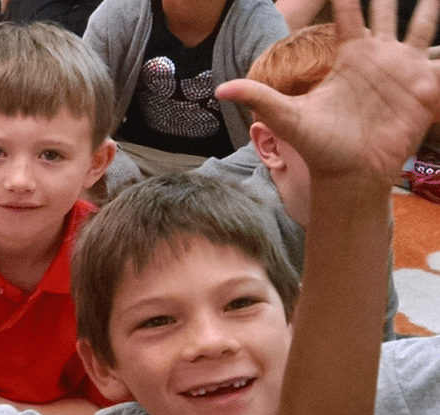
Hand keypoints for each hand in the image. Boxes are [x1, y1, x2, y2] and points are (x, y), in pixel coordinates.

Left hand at [217, 0, 439, 185]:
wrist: (351, 174)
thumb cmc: (322, 146)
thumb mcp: (288, 116)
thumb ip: (259, 96)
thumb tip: (219, 90)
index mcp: (349, 56)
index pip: (347, 14)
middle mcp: (377, 57)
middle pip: (385, 12)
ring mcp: (403, 69)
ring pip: (419, 28)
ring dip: (426, 9)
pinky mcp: (424, 85)